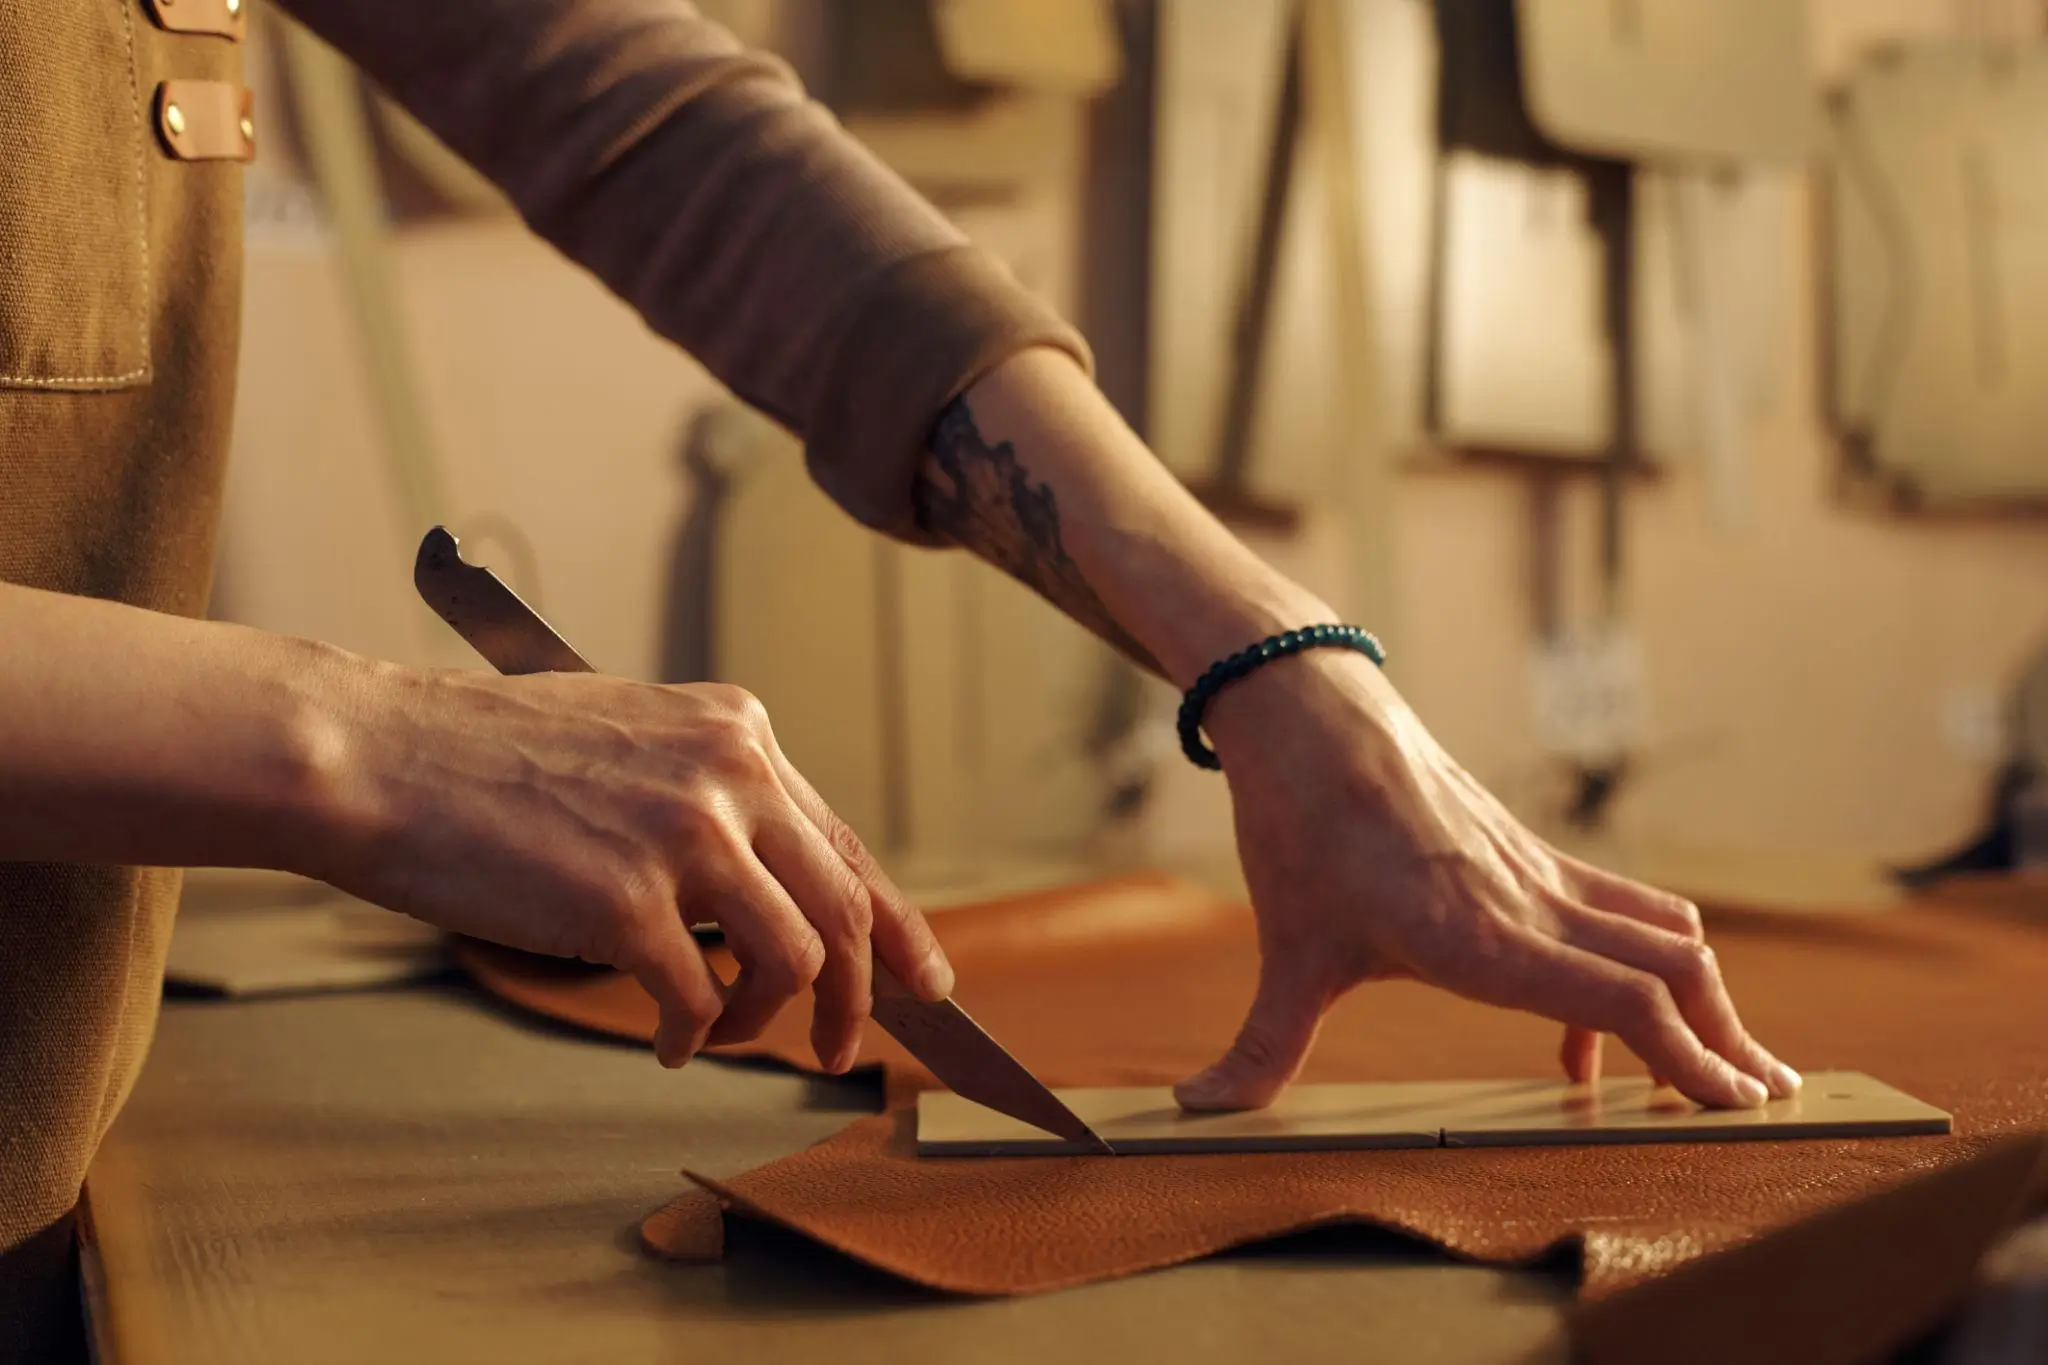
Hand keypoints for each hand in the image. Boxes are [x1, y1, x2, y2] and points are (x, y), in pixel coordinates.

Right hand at [319, 667, 952, 1071]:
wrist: (380, 755)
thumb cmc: (486, 759)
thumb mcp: (632, 740)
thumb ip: (713, 798)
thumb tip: (773, 891)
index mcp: (738, 731)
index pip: (847, 840)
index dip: (897, 923)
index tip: (927, 979)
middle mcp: (729, 773)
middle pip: (844, 906)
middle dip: (858, 996)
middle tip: (836, 1048)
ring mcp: (682, 834)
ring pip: (793, 958)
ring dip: (765, 1020)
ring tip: (719, 1034)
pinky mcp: (624, 900)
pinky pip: (697, 997)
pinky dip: (692, 1036)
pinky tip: (666, 1041)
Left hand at [1173, 648, 1799, 1111]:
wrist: (1311, 713)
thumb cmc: (1299, 827)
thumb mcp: (1288, 949)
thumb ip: (1260, 1045)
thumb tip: (1197, 1110)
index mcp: (1483, 937)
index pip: (1624, 1001)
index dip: (1689, 1056)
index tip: (1740, 1106)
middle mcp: (1530, 903)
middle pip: (1673, 969)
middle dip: (1727, 1040)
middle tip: (1765, 1099)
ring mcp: (1538, 873)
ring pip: (1660, 931)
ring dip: (1701, 995)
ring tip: (1723, 1063)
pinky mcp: (1529, 853)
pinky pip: (1617, 908)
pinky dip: (1645, 960)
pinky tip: (1592, 1032)